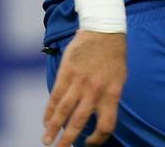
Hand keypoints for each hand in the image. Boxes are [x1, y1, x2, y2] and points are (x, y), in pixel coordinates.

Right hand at [42, 31, 125, 145]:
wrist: (104, 29)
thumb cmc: (113, 56)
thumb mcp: (119, 78)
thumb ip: (108, 98)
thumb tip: (96, 118)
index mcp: (113, 93)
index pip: (106, 124)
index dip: (98, 139)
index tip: (89, 143)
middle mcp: (95, 90)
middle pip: (79, 121)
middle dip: (68, 140)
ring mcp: (79, 82)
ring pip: (63, 111)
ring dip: (52, 128)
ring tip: (46, 141)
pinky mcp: (66, 73)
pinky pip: (55, 96)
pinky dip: (49, 111)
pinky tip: (46, 121)